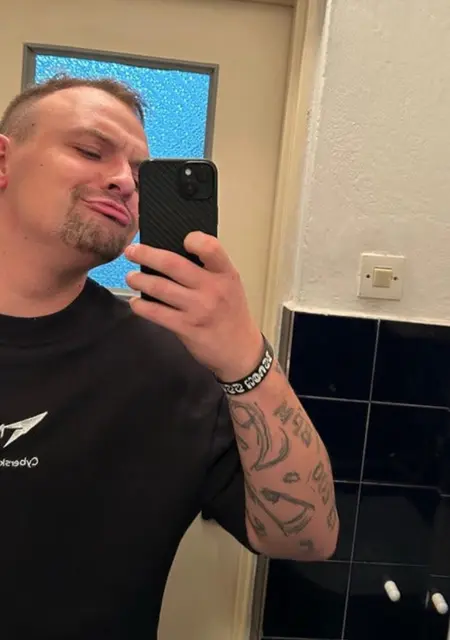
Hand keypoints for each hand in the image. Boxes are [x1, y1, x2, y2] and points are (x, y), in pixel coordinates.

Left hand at [124, 232, 262, 380]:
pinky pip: (157, 313)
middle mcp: (213, 289)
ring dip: (139, 280)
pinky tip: (136, 303)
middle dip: (146, 255)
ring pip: (160, 288)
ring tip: (131, 277)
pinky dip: (141, 306)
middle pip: (173, 264)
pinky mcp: (186, 327)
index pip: (210, 247)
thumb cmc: (231, 314)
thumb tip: (171, 256)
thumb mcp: (230, 286)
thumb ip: (209, 270)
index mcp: (226, 274)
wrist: (240, 350)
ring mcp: (199, 309)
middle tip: (131, 251)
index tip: (180, 239)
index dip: (194, 239)